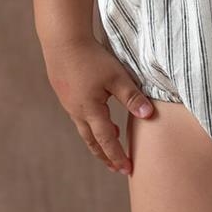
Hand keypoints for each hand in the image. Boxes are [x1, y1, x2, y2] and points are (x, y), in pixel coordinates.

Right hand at [38, 35, 153, 175]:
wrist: (62, 41)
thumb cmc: (91, 58)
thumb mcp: (117, 77)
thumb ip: (133, 97)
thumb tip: (149, 115)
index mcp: (91, 110)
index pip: (107, 141)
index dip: (117, 156)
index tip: (128, 170)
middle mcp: (78, 111)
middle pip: (92, 141)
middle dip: (106, 156)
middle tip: (117, 168)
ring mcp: (69, 103)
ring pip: (85, 129)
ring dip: (98, 140)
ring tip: (111, 144)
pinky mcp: (66, 93)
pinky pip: (79, 116)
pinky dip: (91, 125)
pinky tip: (98, 116)